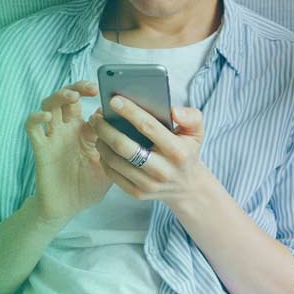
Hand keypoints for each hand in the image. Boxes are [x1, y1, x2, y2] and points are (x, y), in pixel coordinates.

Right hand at [24, 81, 109, 223]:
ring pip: (48, 105)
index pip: (85, 103)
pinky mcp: (40, 148)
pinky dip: (36, 118)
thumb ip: (118, 146)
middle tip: (92, 87)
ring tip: (72, 96)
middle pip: (66, 97)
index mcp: (83, 130)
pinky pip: (32, 128)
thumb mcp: (110, 163)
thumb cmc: (89, 185)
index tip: (112, 92)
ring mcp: (52, 137)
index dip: (94, 94)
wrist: (69, 207)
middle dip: (77, 87)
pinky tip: (46, 116)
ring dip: (58, 96)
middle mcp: (67, 129)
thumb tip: (133, 128)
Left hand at [86, 98, 213, 211]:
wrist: (188, 187)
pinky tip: (102, 146)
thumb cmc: (187, 152)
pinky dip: (103, 158)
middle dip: (105, 128)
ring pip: (115, 160)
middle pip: (125, 146)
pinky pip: (112, 174)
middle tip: (96, 116)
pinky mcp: (138, 193)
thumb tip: (174, 111)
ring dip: (101, 142)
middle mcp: (163, 170)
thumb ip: (191, 117)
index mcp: (178, 152)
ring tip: (97, 129)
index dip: (129, 112)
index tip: (114, 100)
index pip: (149, 127)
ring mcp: (149, 184)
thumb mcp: (196, 132)